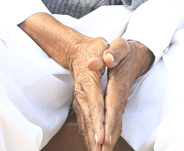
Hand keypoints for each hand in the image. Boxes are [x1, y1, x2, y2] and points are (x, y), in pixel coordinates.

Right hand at [17, 13, 110, 150]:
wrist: (78, 50)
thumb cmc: (94, 48)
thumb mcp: (102, 44)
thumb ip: (105, 52)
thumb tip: (102, 62)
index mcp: (89, 81)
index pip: (95, 104)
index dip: (98, 121)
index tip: (102, 137)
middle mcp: (83, 93)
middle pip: (90, 119)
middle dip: (95, 138)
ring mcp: (80, 100)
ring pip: (86, 124)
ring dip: (91, 141)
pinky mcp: (81, 104)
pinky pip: (85, 123)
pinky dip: (88, 136)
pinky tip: (93, 147)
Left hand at [100, 38, 152, 150]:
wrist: (136, 55)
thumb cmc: (126, 51)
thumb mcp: (120, 46)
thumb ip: (113, 52)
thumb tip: (105, 60)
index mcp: (119, 83)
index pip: (113, 105)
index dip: (109, 121)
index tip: (103, 137)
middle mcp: (120, 96)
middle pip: (114, 120)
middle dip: (108, 137)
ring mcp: (120, 102)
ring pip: (114, 124)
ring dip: (108, 140)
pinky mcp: (117, 104)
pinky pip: (113, 122)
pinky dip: (109, 135)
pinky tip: (102, 146)